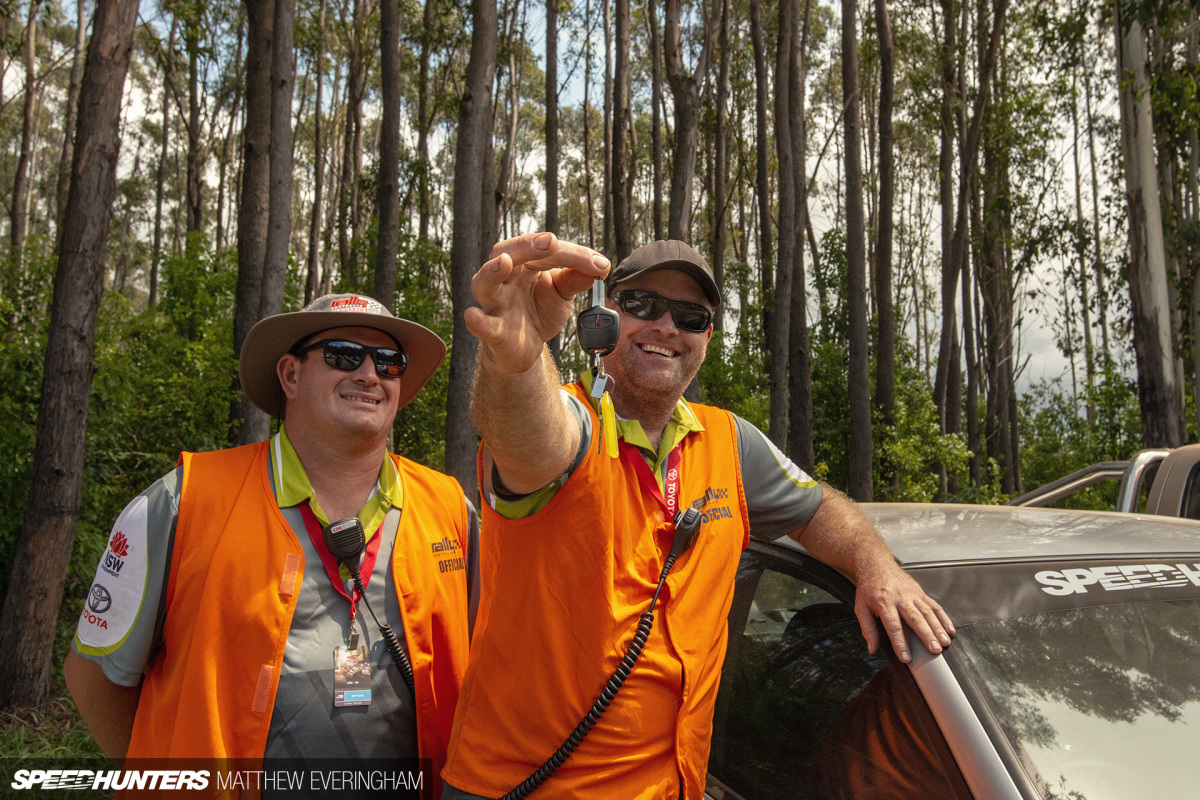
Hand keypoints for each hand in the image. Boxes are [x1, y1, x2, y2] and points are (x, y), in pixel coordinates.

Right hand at [465, 232, 609, 373]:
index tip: (600, 264)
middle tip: (550, 242)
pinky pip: (483, 325)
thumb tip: (600, 266)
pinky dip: (477, 322)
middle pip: (507, 252)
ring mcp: (496, 303)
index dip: (574, 255)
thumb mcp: (561, 293)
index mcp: (524, 264)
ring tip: (503, 263)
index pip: (546, 251)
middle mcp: (505, 278)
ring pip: (485, 282)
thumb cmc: (538, 312)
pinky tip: (473, 316)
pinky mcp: (493, 331)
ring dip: (492, 271)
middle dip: (527, 246)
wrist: (526, 348)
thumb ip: (576, 279)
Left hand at [853, 561, 954, 662]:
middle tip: (934, 650)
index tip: (906, 657)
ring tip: (944, 642)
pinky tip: (949, 629)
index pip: (893, 626)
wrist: (876, 565)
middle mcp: (900, 598)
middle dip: (926, 635)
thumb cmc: (868, 588)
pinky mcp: (920, 592)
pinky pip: (934, 605)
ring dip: (938, 628)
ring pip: (928, 612)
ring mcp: (912, 594)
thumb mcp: (860, 607)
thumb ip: (867, 628)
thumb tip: (872, 648)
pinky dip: (943, 617)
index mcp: (883, 602)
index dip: (900, 643)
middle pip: (915, 619)